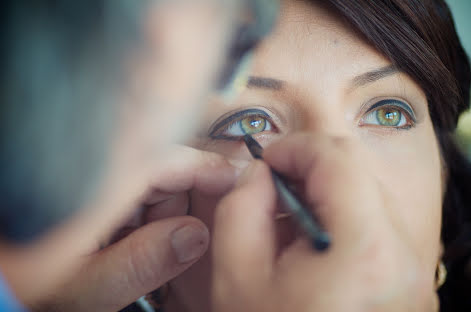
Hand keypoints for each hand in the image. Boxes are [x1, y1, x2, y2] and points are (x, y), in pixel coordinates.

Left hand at [32, 146, 240, 311]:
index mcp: (100, 181)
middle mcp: (102, 167)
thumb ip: (143, 262)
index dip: (210, 170)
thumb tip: (195, 237)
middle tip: (169, 243)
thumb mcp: (86, 284)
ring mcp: (101, 173)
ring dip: (159, 214)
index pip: (171, 159)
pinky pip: (139, 191)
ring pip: (156, 182)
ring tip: (130, 247)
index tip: (238, 180)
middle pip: (168, 170)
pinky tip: (123, 236)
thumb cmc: (25, 276)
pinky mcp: (100, 183)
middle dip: (178, 205)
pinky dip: (144, 213)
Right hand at [211, 133, 437, 311]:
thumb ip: (241, 204)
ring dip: (324, 193)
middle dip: (308, 169)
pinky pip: (377, 225)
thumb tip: (260, 172)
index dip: (293, 148)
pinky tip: (310, 244)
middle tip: (272, 189)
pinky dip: (341, 218)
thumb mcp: (237, 275)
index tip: (267, 161)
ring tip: (287, 222)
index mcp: (366, 251)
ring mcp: (415, 272)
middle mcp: (405, 258)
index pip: (337, 157)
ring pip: (368, 194)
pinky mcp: (411, 282)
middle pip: (357, 171)